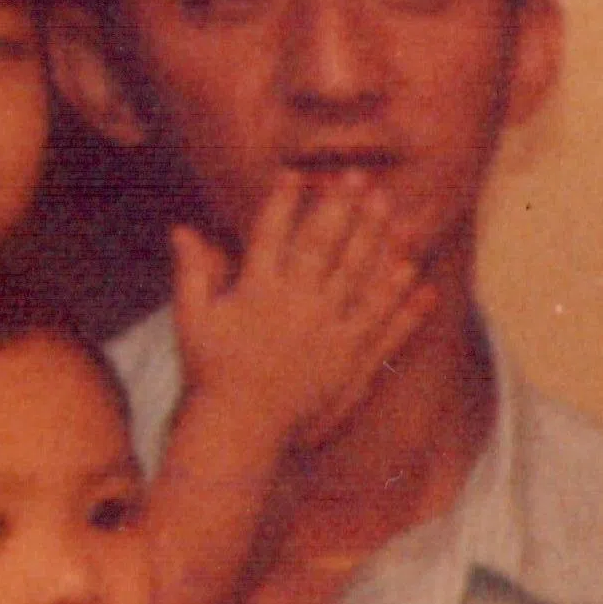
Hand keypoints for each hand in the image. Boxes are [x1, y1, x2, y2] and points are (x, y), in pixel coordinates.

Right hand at [166, 171, 423, 462]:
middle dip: (344, 209)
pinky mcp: (354, 361)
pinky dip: (404, 302)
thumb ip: (194, 271)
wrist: (243, 429)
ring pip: (360, 279)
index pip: (273, 235)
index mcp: (258, 291)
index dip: (286, 202)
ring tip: (395, 212)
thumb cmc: (212, 372)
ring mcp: (331, 333)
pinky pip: (385, 326)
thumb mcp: (193, 318)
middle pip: (326, 247)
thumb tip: (184, 229)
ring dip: (380, 242)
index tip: (298, 173)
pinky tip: (418, 276)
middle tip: (361, 176)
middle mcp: (299, 306)